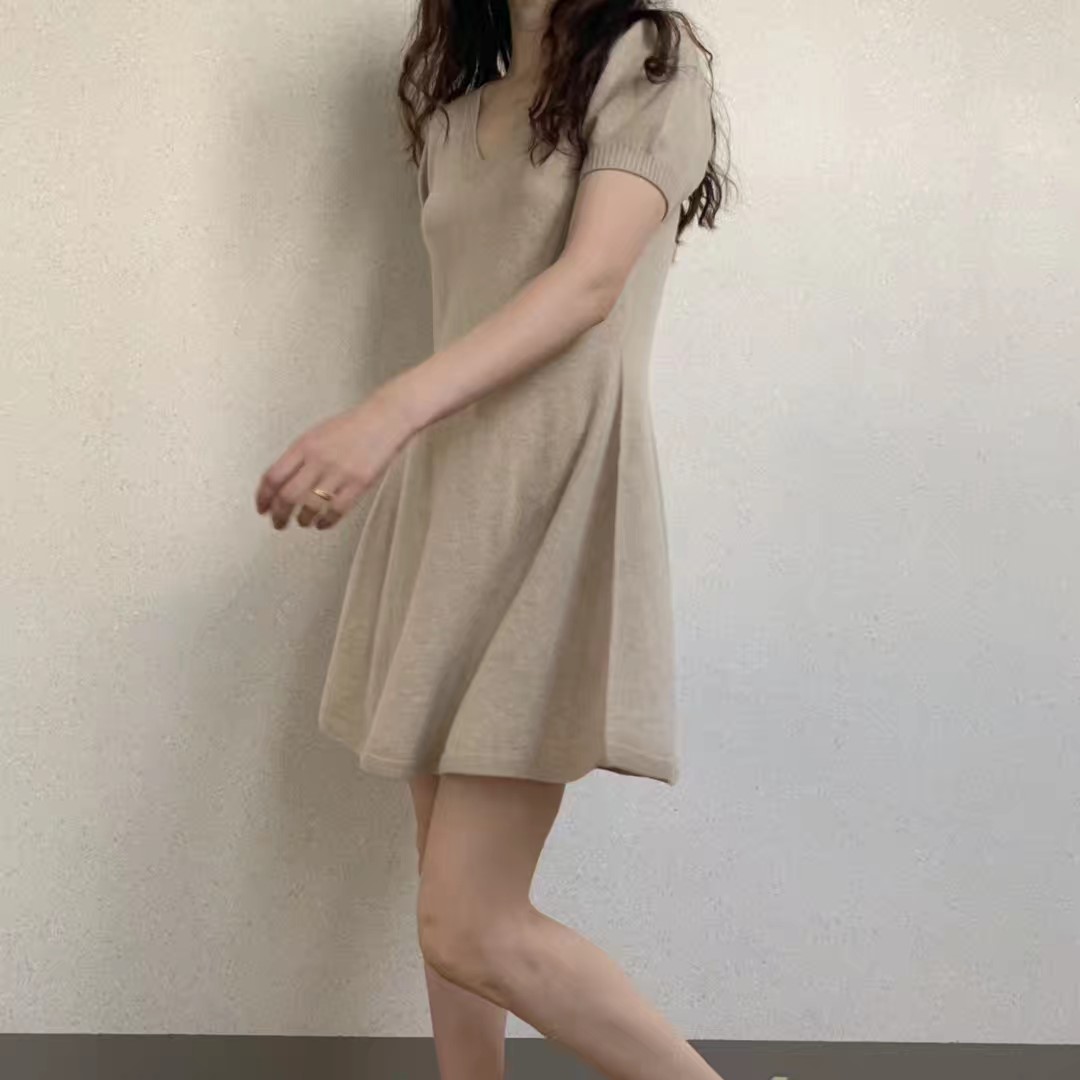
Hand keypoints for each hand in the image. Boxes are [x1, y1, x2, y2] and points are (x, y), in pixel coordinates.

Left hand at [254, 386, 414, 530]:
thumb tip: (282, 483)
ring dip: (302, 519)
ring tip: (303, 521)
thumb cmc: (352, 427)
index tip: (262, 508)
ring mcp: (339, 473)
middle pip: (288, 496)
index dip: (263, 497)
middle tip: (278, 523)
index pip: (273, 476)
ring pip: (310, 507)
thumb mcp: (317, 434)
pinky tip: (323, 523)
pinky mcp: (359, 484)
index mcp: (304, 446)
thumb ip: (300, 457)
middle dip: (279, 515)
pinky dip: (325, 522)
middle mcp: (318, 460)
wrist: (385, 419)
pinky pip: (336, 511)